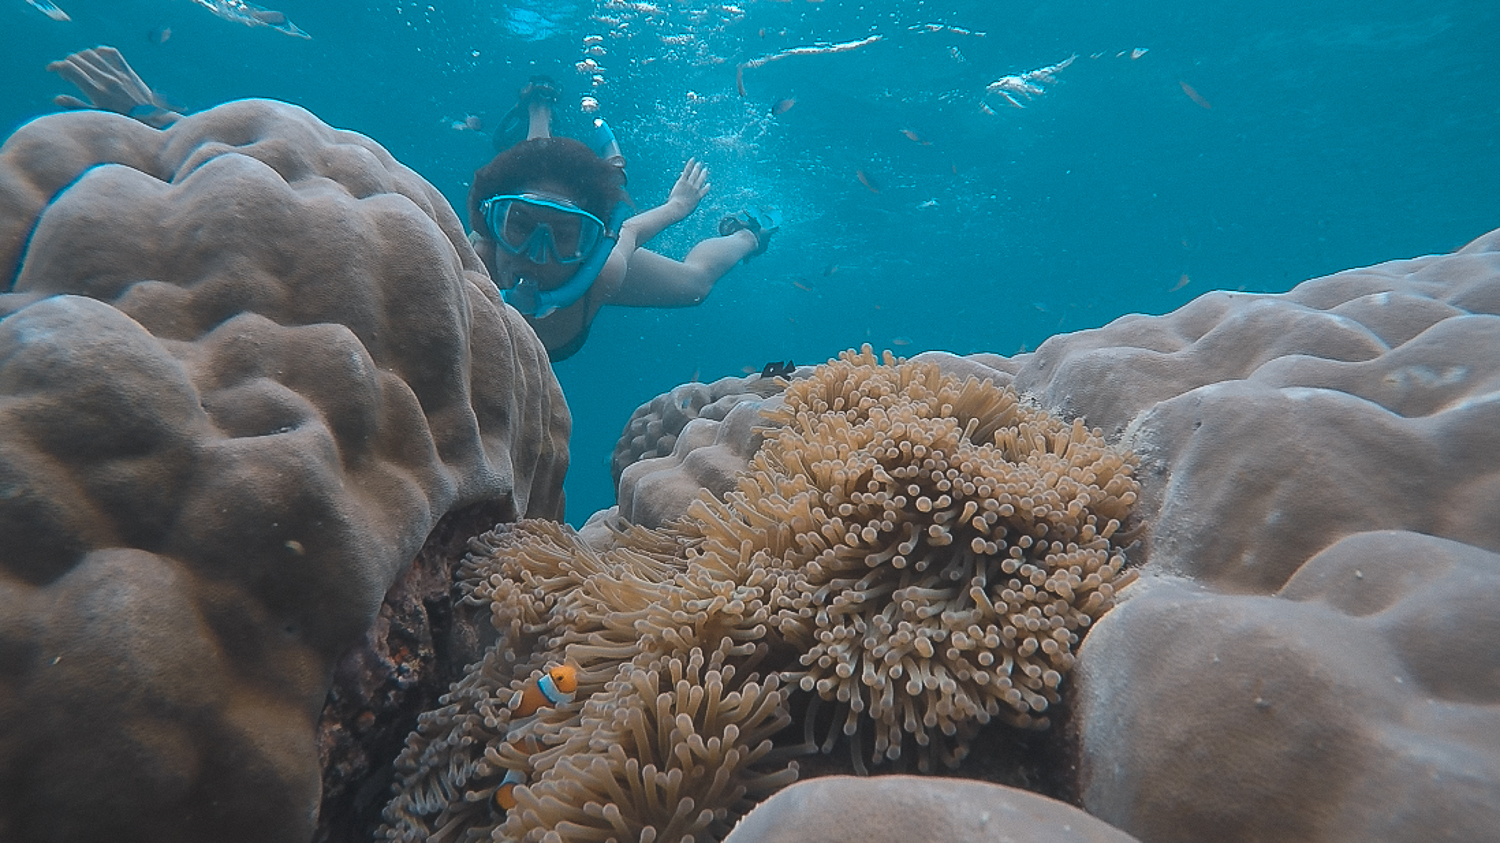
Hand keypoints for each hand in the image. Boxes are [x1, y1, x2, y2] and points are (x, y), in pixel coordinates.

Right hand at [47, 46, 178, 126]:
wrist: (152, 121)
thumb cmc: (123, 122)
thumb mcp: (98, 117)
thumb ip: (77, 106)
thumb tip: (57, 98)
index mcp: (96, 91)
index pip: (69, 68)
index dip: (57, 66)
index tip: (53, 70)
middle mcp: (106, 80)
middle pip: (78, 59)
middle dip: (67, 63)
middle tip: (67, 73)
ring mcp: (118, 74)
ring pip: (92, 54)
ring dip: (81, 57)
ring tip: (80, 66)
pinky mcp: (128, 72)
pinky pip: (112, 54)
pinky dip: (101, 51)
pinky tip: (97, 56)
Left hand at [664, 158, 710, 218]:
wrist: (678, 209)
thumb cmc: (681, 213)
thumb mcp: (685, 211)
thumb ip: (685, 209)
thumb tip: (680, 213)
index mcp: (698, 198)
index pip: (704, 191)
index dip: (706, 188)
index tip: (708, 184)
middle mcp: (695, 190)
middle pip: (701, 180)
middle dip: (703, 174)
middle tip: (705, 170)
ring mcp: (689, 185)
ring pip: (695, 174)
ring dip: (697, 168)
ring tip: (699, 164)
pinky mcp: (683, 181)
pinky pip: (687, 171)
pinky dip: (690, 165)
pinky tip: (692, 159)